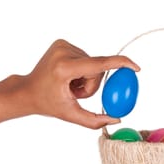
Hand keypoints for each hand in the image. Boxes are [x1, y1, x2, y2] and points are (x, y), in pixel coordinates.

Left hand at [21, 39, 139, 128]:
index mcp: (64, 68)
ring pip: (92, 64)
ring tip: (69, 85)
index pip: (99, 64)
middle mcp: (63, 52)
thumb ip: (95, 121)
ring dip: (86, 78)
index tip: (136, 68)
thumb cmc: (48, 104)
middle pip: (97, 69)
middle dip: (92, 85)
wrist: (27, 90)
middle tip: (75, 94)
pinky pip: (86, 58)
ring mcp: (62, 44)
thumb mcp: (71, 115)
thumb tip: (117, 120)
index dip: (120, 64)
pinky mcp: (62, 42)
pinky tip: (68, 77)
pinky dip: (82, 70)